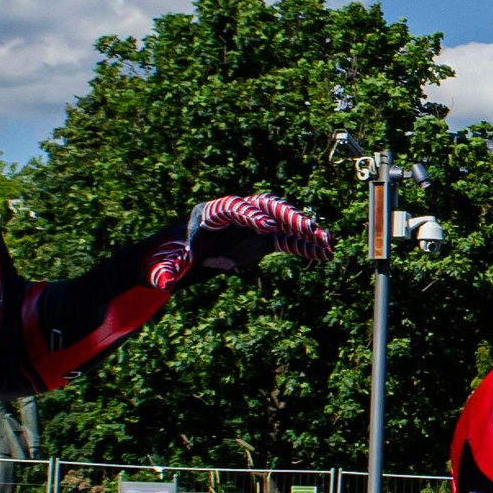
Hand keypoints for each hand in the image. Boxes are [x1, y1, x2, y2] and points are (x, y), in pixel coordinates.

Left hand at [149, 194, 333, 290]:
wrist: (182, 254)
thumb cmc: (171, 255)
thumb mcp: (166, 264)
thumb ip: (167, 271)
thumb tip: (164, 283)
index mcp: (213, 213)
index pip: (234, 208)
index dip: (250, 216)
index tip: (266, 227)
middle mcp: (237, 213)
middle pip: (265, 208)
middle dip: (287, 217)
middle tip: (307, 228)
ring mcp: (252, 225)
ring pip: (282, 223)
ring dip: (305, 232)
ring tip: (327, 242)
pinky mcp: (263, 239)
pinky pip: (286, 240)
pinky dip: (303, 247)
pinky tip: (322, 254)